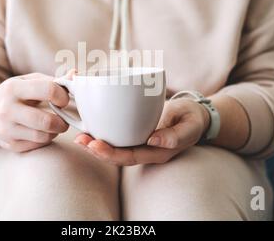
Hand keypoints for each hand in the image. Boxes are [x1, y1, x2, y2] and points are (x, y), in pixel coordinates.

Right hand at [0, 72, 71, 151]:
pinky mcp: (9, 145)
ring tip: (54, 125)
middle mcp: (6, 110)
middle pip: (46, 120)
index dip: (63, 95)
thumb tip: (75, 75)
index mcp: (13, 88)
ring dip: (55, 131)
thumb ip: (53, 80)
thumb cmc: (14, 94)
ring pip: (43, 136)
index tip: (64, 99)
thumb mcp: (29, 81)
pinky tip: (42, 131)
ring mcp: (6, 130)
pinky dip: (45, 139)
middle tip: (64, 119)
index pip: (48, 90)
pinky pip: (37, 145)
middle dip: (62, 121)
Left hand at [74, 97, 210, 165]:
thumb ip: (176, 135)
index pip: (129, 157)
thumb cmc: (192, 120)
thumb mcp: (190, 126)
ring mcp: (138, 142)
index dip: (111, 153)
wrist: (193, 115)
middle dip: (96, 149)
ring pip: (114, 146)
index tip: (95, 145)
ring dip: (95, 142)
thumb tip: (153, 141)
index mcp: (156, 153)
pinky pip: (117, 135)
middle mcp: (144, 150)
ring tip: (79, 135)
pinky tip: (90, 124)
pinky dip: (102, 130)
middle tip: (80, 139)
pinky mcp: (134, 131)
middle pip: (116, 155)